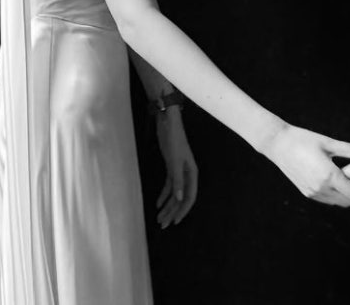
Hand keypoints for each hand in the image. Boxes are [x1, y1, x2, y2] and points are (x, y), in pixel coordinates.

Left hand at [155, 108, 197, 227]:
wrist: (168, 125)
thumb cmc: (174, 141)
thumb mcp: (175, 162)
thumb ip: (178, 180)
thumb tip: (180, 199)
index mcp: (192, 173)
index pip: (190, 196)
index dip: (183, 210)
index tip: (175, 222)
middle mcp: (187, 174)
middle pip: (181, 197)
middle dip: (172, 211)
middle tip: (163, 225)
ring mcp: (179, 171)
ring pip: (174, 193)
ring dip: (167, 206)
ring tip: (159, 218)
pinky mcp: (171, 167)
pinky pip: (169, 185)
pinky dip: (163, 195)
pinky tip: (158, 204)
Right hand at [261, 123, 349, 206]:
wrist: (277, 144)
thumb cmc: (303, 139)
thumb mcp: (328, 143)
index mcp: (328, 176)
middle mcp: (321, 188)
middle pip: (349, 202)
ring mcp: (313, 193)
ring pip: (339, 202)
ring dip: (349, 195)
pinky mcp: (307, 192)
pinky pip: (328, 199)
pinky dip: (338, 194)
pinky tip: (341, 180)